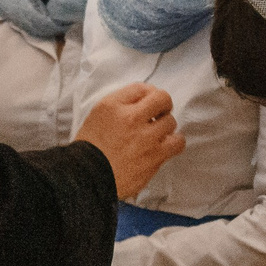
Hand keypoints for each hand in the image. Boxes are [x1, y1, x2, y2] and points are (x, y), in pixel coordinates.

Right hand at [77, 84, 185, 199]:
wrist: (88, 177)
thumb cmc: (91, 147)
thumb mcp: (98, 114)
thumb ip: (121, 100)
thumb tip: (146, 93)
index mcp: (114, 107)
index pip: (142, 88)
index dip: (149, 94)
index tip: (148, 103)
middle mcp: (131, 119)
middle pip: (162, 101)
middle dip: (160, 108)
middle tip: (154, 117)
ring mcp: (145, 140)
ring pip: (171, 122)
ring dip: (166, 126)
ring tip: (158, 133)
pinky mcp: (154, 158)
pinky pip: (177, 144)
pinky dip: (174, 142)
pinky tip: (166, 145)